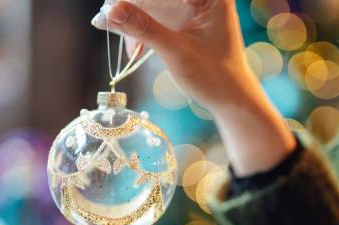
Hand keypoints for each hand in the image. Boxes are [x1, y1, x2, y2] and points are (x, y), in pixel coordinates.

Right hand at [94, 0, 296, 175]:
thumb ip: (144, 29)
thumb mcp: (176, 51)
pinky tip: (131, 46)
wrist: (232, 100)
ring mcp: (194, 7)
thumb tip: (110, 11)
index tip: (113, 5)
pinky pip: (158, 15)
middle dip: (132, 4)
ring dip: (133, 16)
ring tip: (111, 30)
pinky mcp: (186, 20)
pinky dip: (143, 27)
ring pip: (155, 3)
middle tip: (107, 18)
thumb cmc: (214, 75)